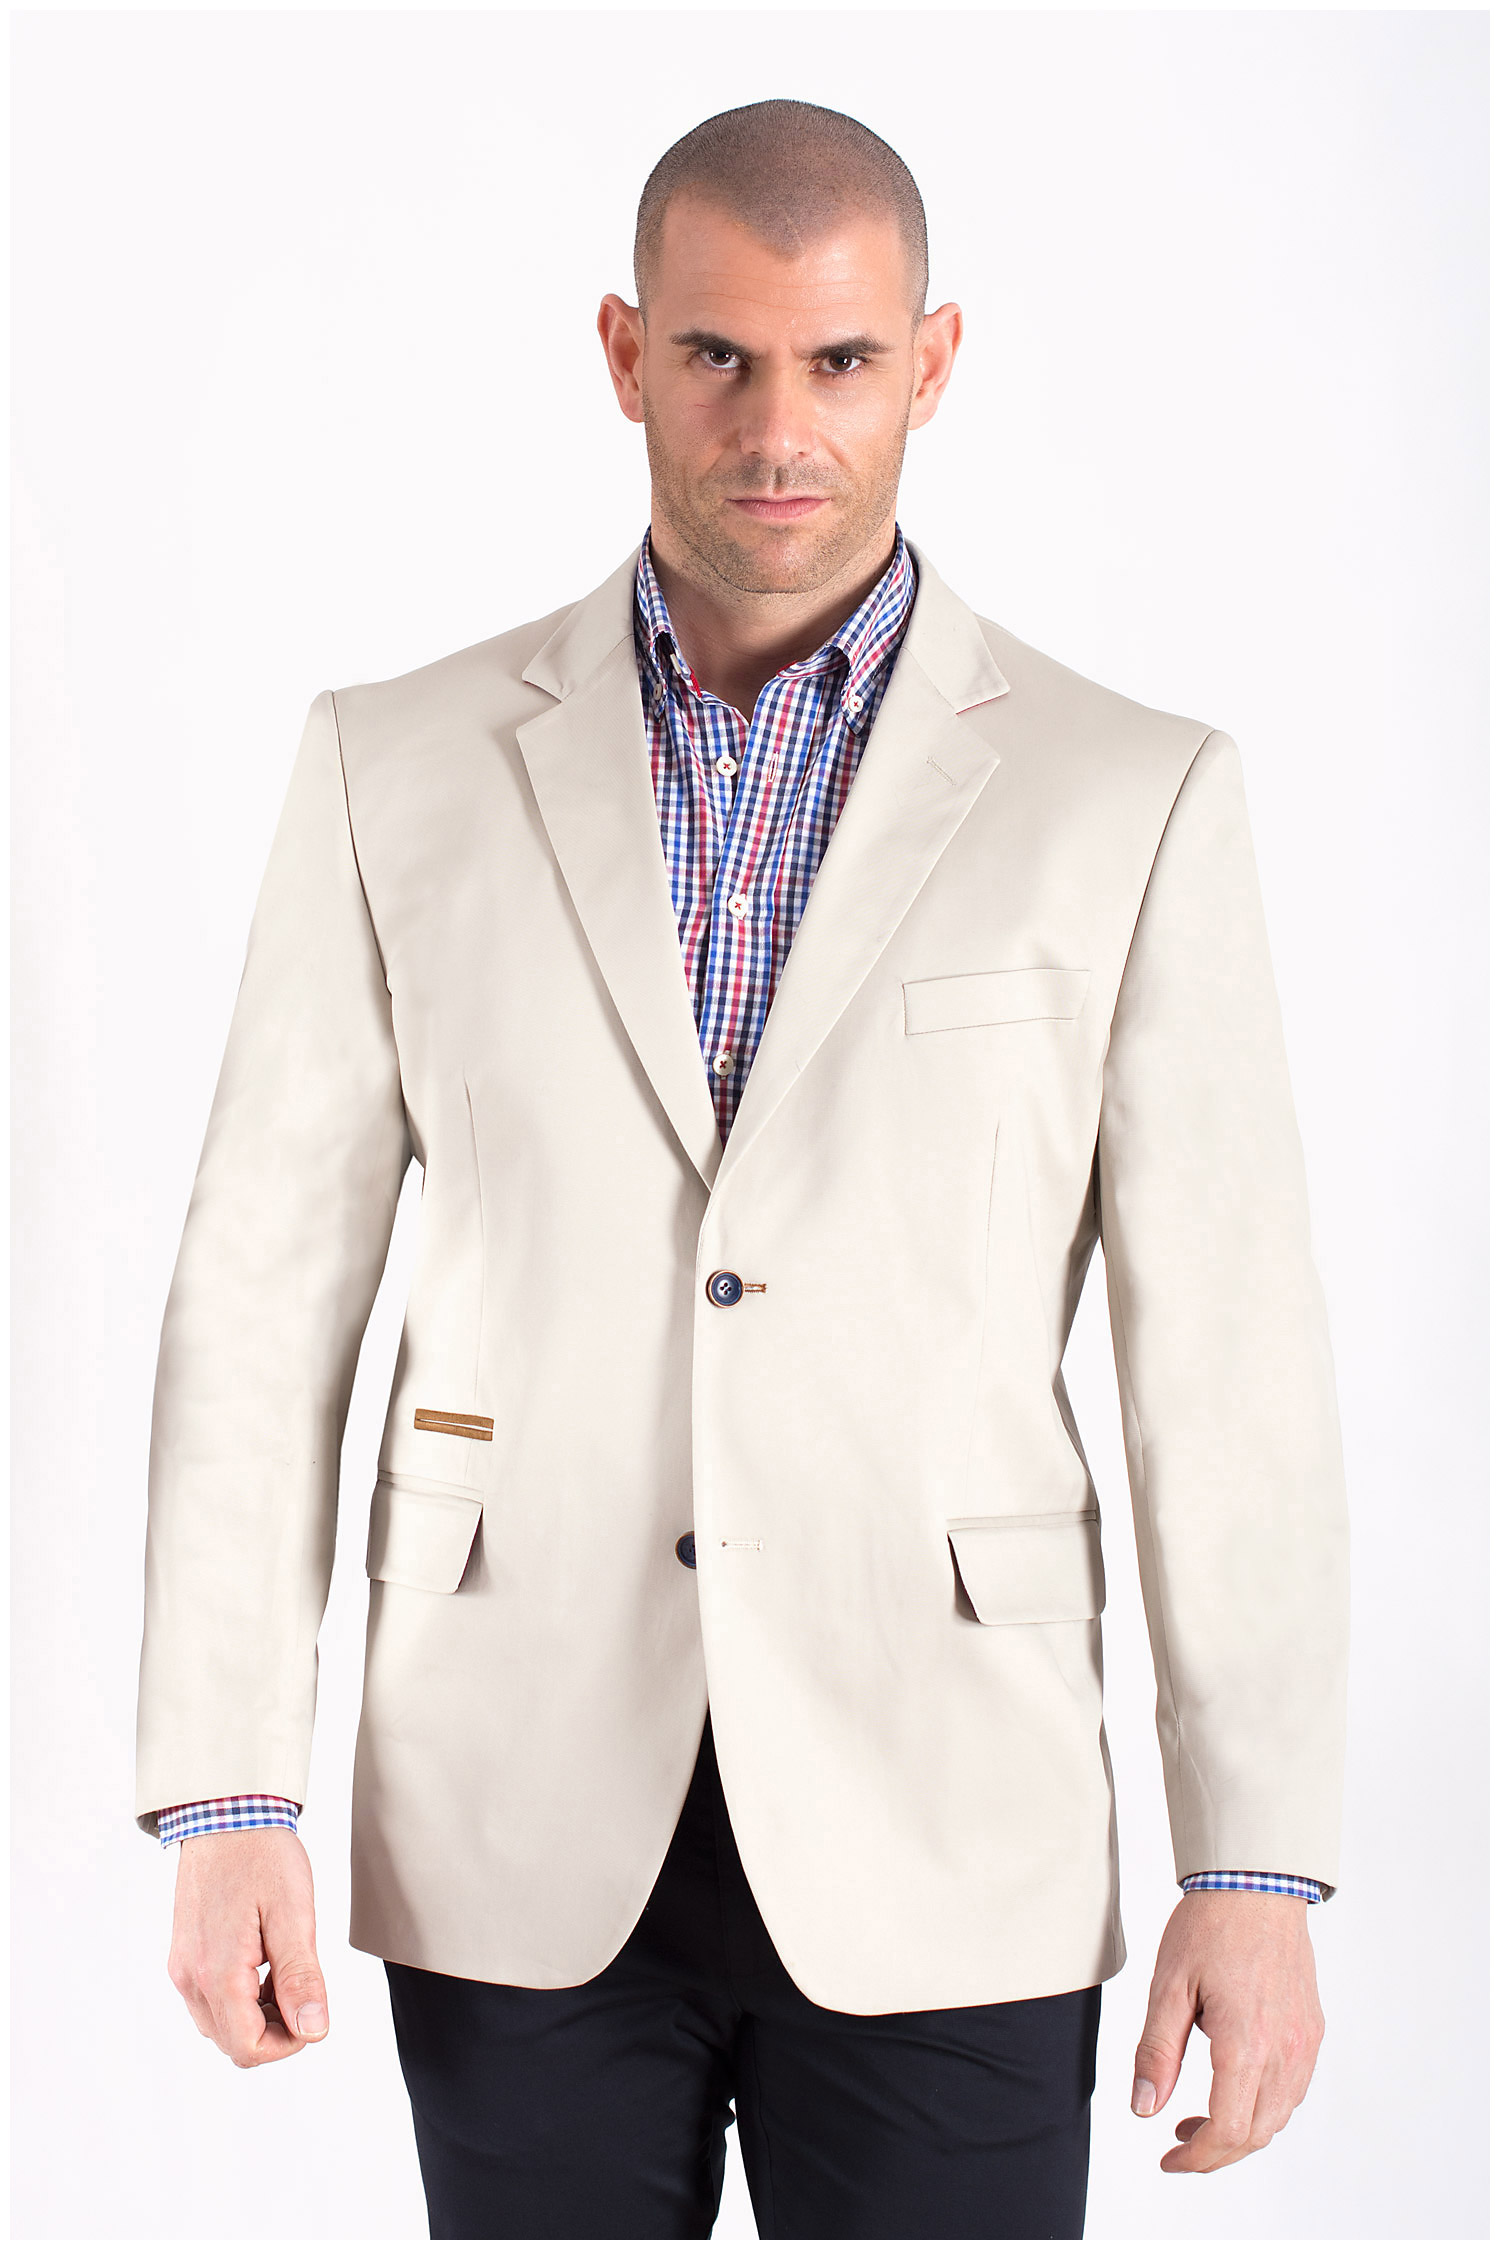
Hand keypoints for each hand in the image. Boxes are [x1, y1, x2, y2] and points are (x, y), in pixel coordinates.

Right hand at [167, 1826, 328, 2067]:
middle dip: (275, 2028)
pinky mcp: (184, 1954)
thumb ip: (301, 1977)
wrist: (224, 1813)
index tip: (313, 2009)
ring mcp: (183, 1966)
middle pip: (234, 2042)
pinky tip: (264, 1962)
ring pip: (221, 2025)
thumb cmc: (262, 1855)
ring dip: (258, 2014)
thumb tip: (313, 2030)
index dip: (289, 2042)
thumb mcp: (293, 1914)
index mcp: (217, 1972)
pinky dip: (241, 1997)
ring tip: (285, 1967)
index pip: (249, 2048)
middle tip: (303, 1985)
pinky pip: (210, 2000)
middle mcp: (191, 1977)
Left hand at [1131, 1890, 1323, 2171]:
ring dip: (1242, 2132)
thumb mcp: (1168, 1986)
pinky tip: (1235, 2089)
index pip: (1229, 2130)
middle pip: (1257, 2134)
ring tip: (1200, 2120)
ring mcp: (1304, 2042)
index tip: (1169, 2159)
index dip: (1197, 2157)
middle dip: (1216, 2152)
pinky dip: (1265, 2106)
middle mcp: (1285, 2050)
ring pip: (1279, 2116)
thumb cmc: (1210, 1927)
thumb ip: (1156, 2052)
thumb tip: (1144, 2108)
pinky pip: (1294, 2088)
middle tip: (1178, 2146)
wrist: (1257, 1884)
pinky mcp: (1311, 2029)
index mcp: (1246, 2043)